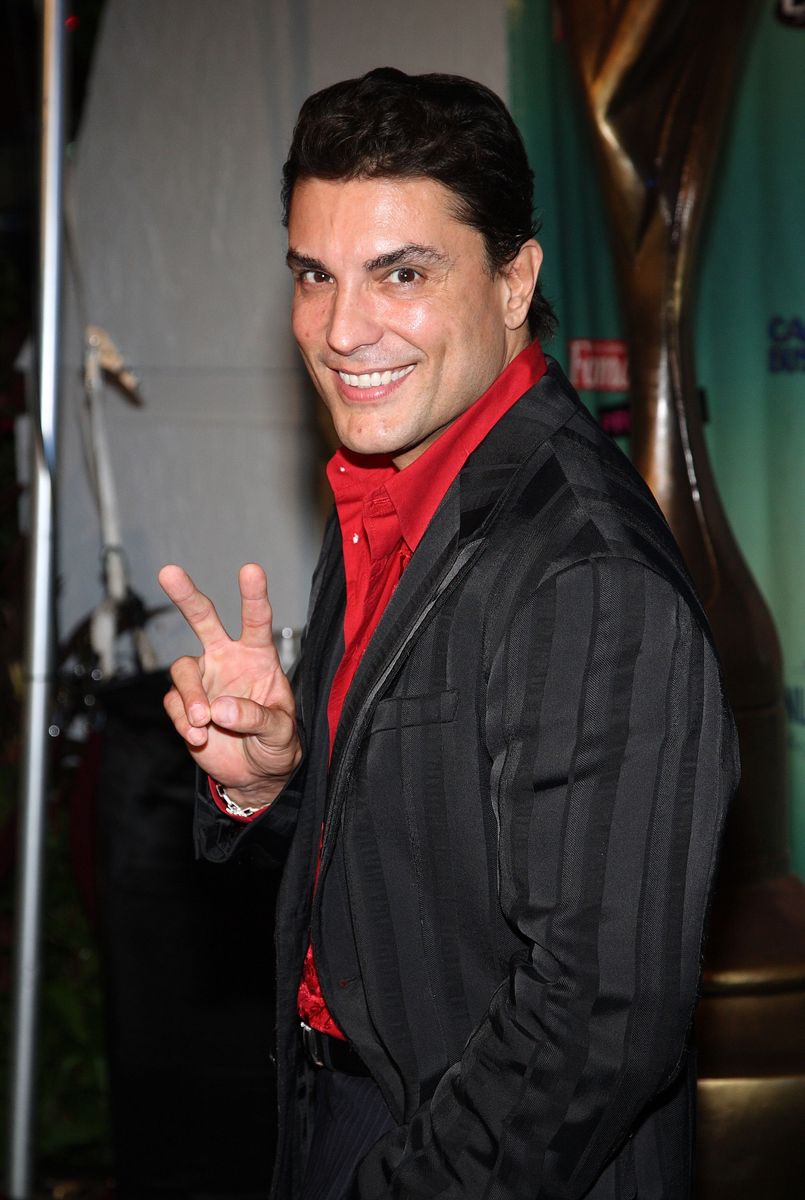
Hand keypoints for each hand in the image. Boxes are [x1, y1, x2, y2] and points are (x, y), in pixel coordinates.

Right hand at [159, 562, 301, 809]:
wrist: (255, 775)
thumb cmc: (276, 745)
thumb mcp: (280, 733)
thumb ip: (257, 717)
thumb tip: (220, 707)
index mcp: (258, 657)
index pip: (257, 621)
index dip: (253, 595)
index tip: (250, 569)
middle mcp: (227, 660)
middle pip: (203, 620)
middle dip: (186, 596)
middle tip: (169, 572)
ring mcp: (203, 681)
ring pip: (182, 669)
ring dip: (191, 695)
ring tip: (203, 722)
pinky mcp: (184, 705)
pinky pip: (173, 703)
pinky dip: (182, 720)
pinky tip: (199, 737)